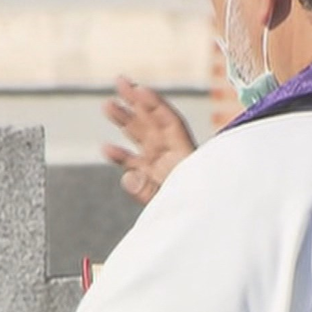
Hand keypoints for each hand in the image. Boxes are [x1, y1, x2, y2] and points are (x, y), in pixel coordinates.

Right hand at [102, 76, 196, 204]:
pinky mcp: (152, 180)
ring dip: (125, 121)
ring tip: (107, 105)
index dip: (155, 105)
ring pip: (141, 139)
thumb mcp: (176, 201)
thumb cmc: (198, 211)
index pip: (170, 122)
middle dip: (136, 102)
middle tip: (120, 80)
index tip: (139, 89)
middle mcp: (174, 155)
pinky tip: (106, 148)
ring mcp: (162, 166)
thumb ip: (150, 191)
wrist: (204, 230)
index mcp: (186, 154)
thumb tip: (127, 177)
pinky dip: (121, 157)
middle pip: (153, 123)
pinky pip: (135, 165)